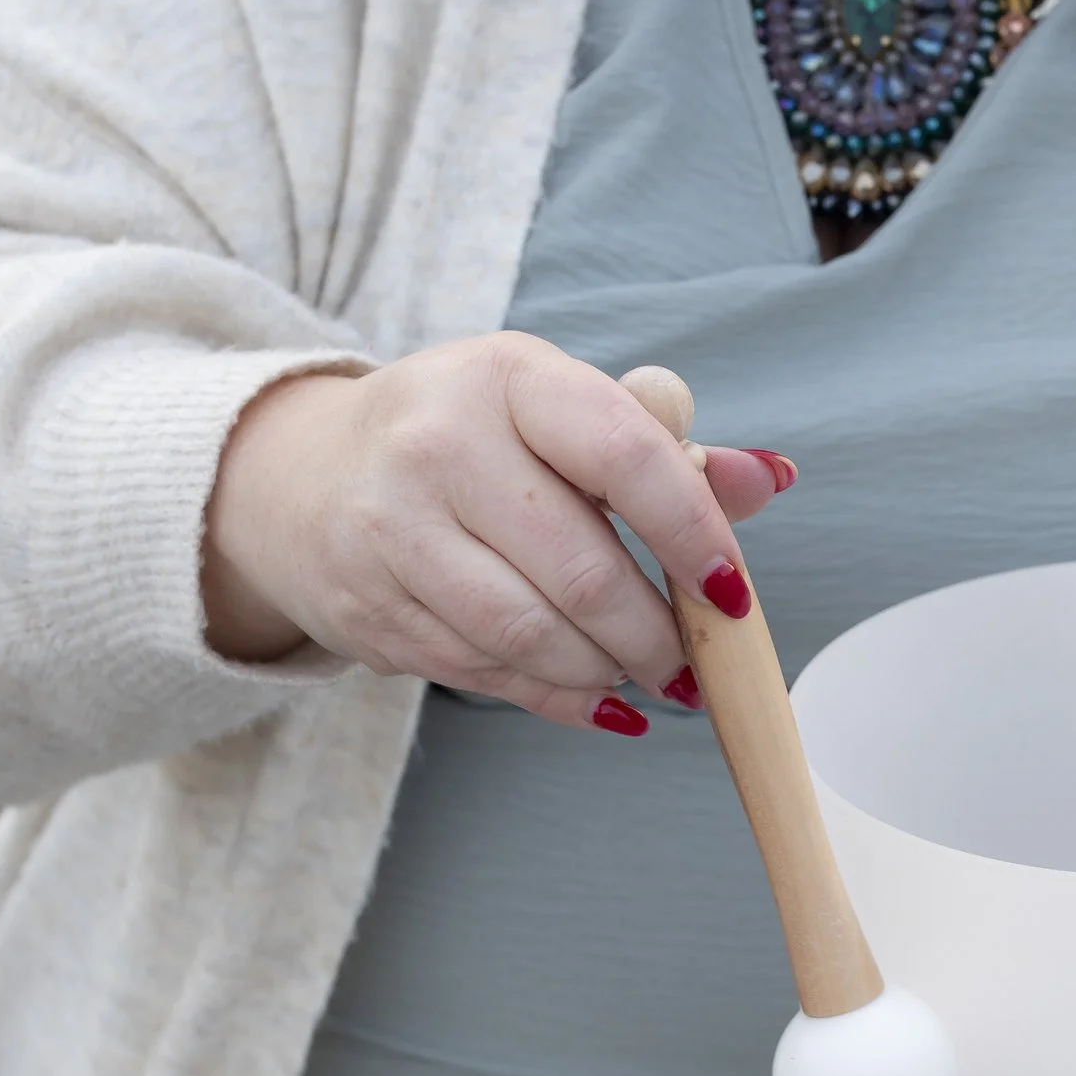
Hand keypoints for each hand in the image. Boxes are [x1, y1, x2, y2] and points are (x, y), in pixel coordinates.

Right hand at [200, 333, 795, 729]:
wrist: (302, 476)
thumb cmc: (470, 439)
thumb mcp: (560, 413)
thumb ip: (669, 451)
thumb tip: (772, 479)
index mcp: (507, 378)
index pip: (624, 455)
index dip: (693, 532)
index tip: (733, 593)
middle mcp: (438, 446)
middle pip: (580, 570)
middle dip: (656, 635)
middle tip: (695, 664)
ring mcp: (391, 532)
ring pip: (530, 635)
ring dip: (608, 672)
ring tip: (648, 677)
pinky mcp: (370, 609)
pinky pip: (485, 674)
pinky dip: (556, 696)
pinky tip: (597, 697)